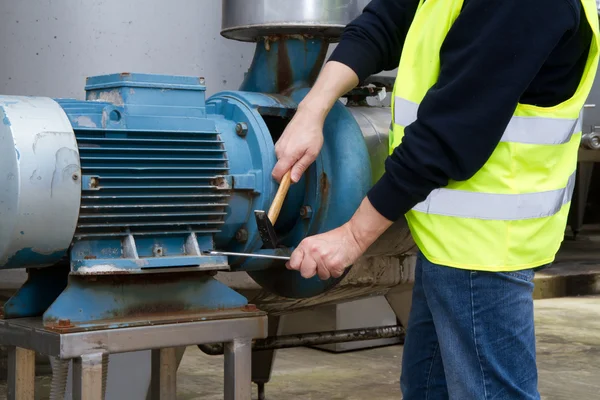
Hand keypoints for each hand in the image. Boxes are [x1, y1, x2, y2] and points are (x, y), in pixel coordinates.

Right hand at [271, 61, 359, 182]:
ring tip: (302, 154)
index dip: (282, 181)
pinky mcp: (278, 142)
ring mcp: (277, 146)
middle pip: (279, 169)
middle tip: (302, 163)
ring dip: (289, 163)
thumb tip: (292, 180)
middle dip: (288, 171)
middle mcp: (278, 151)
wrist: (308, 116)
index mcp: (286, 155)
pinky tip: (298, 149)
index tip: (292, 181)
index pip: (276, 174)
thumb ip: (300, 167)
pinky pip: (281, 155)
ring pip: (280, 162)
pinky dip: (288, 156)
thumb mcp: (311, 153)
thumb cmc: (312, 134)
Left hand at [287, 197, 393, 279]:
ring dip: (327, 271)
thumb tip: (290, 265)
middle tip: (320, 263)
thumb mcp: (314, 241)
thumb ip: (302, 253)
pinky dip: (336, 271)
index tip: (304, 264)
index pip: (294, 263)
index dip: (299, 266)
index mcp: (306, 245)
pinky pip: (332, 276)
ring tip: (331, 259)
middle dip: (312, 271)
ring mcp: (324, 259)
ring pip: (320, 276)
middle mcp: (313, 252)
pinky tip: (337, 261)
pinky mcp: (334, 266)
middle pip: (305, 273)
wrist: (352, 236)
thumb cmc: (335, 239)